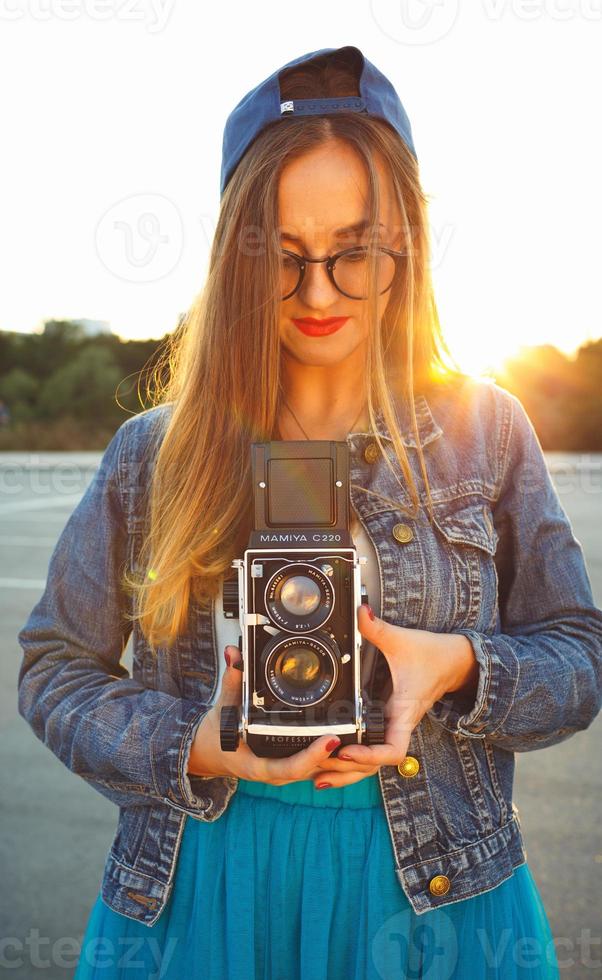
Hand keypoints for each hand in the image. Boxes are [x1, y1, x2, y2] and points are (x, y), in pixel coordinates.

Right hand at [187, 645, 347, 785]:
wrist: (208, 754)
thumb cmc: (215, 735)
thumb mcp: (223, 706)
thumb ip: (232, 680)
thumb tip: (233, 654)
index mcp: (259, 764)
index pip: (292, 766)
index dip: (314, 755)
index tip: (333, 738)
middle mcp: (275, 773)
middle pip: (313, 769)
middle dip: (336, 754)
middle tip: (358, 732)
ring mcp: (284, 773)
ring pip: (317, 770)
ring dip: (337, 757)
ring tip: (360, 735)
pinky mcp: (290, 768)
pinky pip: (313, 766)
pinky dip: (328, 755)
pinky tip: (346, 740)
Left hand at [309, 604, 479, 788]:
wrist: (454, 660)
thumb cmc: (433, 654)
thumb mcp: (402, 640)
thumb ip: (378, 627)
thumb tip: (360, 610)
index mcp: (404, 712)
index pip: (392, 750)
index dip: (369, 756)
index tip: (346, 750)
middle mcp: (398, 726)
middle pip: (375, 766)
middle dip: (348, 772)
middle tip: (316, 771)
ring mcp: (393, 727)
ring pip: (373, 764)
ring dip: (348, 774)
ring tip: (318, 777)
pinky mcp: (388, 723)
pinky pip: (372, 750)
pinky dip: (355, 762)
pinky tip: (332, 762)